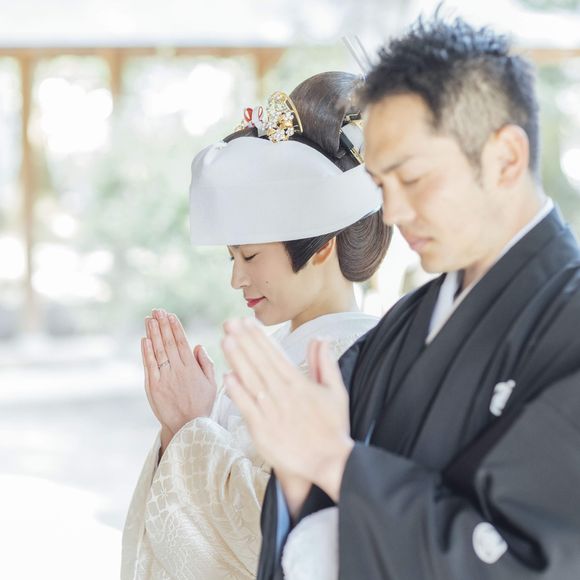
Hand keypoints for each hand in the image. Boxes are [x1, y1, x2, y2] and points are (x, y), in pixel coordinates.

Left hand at [141, 309, 217, 434]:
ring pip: (158, 351)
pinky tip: (145, 339)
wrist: (188, 427)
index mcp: (192, 368)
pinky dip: (147, 351)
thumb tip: (197, 345)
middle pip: (168, 342)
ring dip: (153, 333)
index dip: (176, 327)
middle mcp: (178, 370)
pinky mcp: (153, 386)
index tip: (171, 315)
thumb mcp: (212, 383)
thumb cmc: (202, 404)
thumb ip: (205, 363)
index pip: (182, 342)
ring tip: (150, 319)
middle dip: (163, 325)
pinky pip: (149, 365)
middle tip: (158, 310)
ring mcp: (164, 378)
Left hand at [222, 318, 353, 501]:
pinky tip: (227, 376)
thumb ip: (325, 363)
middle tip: (229, 323)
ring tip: (226, 340)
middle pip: (259, 362)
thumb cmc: (333, 428)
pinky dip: (237, 392)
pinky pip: (246, 407)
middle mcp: (283, 394)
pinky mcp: (262, 430)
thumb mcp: (336, 391)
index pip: (275, 354)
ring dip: (237, 359)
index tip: (247, 322)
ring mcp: (271, 412)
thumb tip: (319, 339)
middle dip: (244, 341)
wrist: (328, 463)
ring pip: (250, 380)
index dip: (259, 337)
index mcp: (299, 383)